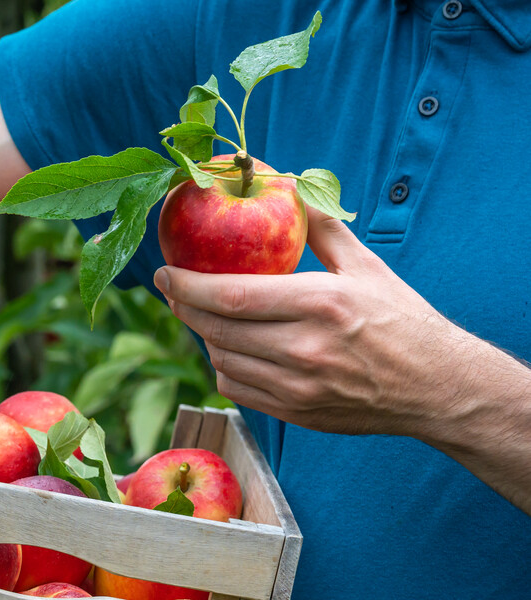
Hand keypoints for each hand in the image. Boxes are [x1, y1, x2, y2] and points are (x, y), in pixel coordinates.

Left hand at [154, 208, 477, 438]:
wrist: (435, 386)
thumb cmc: (401, 320)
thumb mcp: (367, 266)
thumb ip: (323, 228)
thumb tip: (289, 186)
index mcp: (320, 303)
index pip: (231, 295)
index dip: (187, 286)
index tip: (164, 273)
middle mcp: (304, 349)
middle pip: (217, 330)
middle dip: (185, 308)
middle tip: (172, 290)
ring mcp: (297, 387)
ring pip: (222, 361)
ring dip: (205, 336)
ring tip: (204, 315)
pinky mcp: (295, 412)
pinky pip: (237, 389)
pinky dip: (225, 366)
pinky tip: (230, 348)